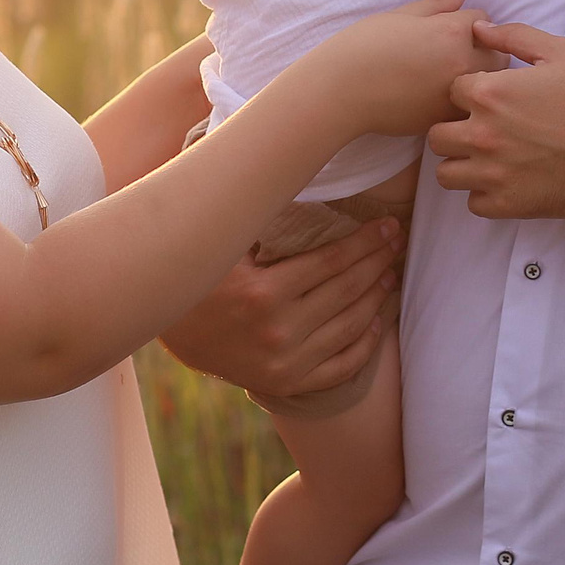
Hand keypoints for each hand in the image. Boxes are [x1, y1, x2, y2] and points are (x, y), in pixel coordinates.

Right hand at [159, 216, 403, 394]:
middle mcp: (278, 330)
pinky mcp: (286, 383)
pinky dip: (364, 346)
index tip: (388, 226)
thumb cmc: (198, 275)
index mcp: (263, 292)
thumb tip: (302, 181)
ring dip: (377, 298)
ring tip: (392, 276)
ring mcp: (285, 362)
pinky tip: (377, 323)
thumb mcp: (225, 245)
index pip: (331, 261)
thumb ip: (264, 221)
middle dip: (378, 262)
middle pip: (346, 291)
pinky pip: (339, 368)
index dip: (366, 242)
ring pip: (349, 327)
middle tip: (397, 243)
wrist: (166, 328)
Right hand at [315, 0, 501, 136]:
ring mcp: (457, 95)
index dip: (469, 21)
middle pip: (499, 54)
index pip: (484, 20)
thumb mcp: (400, 15)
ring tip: (451, 75)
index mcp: (452, 31)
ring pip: (489, 85)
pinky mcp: (445, 119)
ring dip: (479, 78)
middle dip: (485, 50)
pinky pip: (469, 107)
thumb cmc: (363, 47)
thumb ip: (438, 3)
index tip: (452, 27)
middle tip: (457, 51)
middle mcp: (463, 63)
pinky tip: (438, 96)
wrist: (339, 92)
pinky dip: (463, 101)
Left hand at [427, 20, 564, 219]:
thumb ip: (514, 36)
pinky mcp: (508, 205)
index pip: (449, 92)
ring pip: (446, 173)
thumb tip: (479, 29)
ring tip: (490, 157)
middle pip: (437, 135)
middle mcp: (484, 135)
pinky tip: (507, 180)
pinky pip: (473, 203)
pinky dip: (484, 194)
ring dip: (463, 164)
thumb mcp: (562, 52)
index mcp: (491, 94)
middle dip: (455, 129)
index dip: (469, 93)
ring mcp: (494, 174)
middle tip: (483, 129)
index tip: (490, 99)